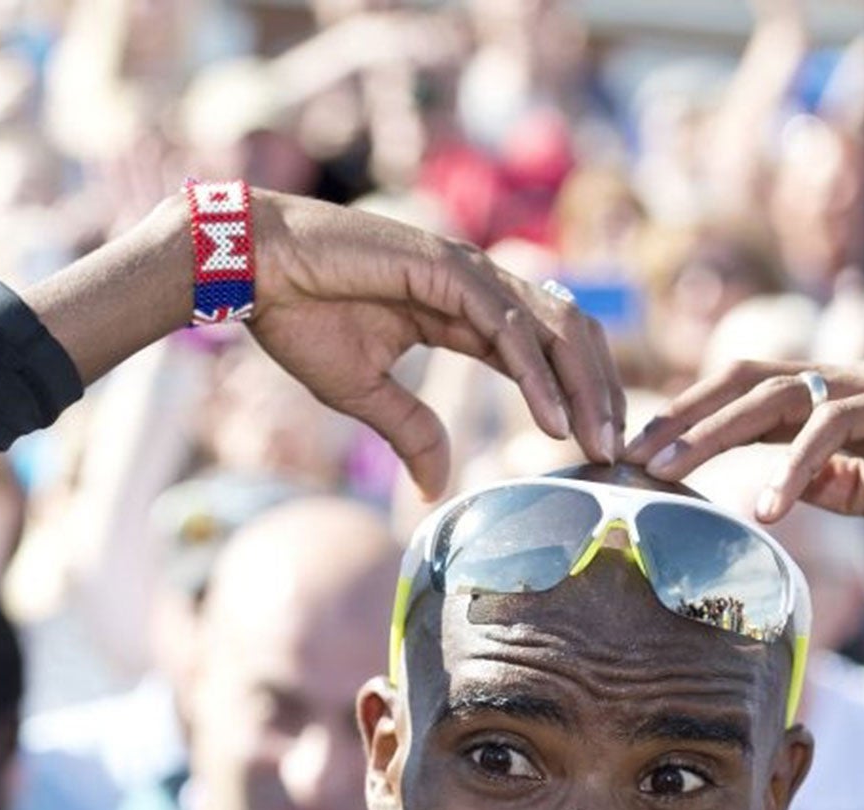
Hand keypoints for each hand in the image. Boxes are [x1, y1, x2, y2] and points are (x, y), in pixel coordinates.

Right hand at [249, 192, 622, 496]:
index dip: (578, 395)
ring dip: (583, 389)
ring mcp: (465, 271)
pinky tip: (554, 422)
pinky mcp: (445, 269)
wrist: (248, 269)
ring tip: (598, 444)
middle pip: (568, 334)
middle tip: (616, 453)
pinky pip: (508, 329)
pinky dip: (537, 376)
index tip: (595, 449)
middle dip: (600, 393)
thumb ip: (410, 432)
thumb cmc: (299, 317)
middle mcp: (477, 284)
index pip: (546, 350)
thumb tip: (436, 487)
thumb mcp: (363, 392)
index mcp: (464, 308)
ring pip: (553, 327)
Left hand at [626, 358, 863, 568]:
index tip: (640, 461)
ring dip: (716, 432)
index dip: (691, 422)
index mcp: (846, 403)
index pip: (749, 399)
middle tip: (628, 457)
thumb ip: (842, 487)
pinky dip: (795, 462)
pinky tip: (768, 504)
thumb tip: (784, 491)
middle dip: (682, 417)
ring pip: (781, 393)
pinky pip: (840, 425)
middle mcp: (860, 381)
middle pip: (747, 381)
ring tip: (670, 470)